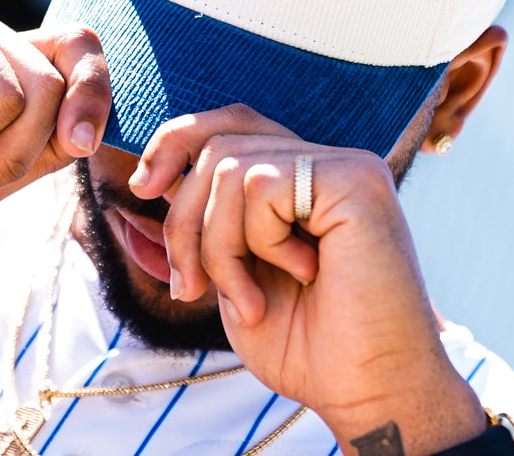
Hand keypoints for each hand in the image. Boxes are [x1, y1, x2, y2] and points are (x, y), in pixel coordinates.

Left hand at [129, 106, 484, 454]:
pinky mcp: (355, 179)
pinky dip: (258, 241)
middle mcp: (328, 162)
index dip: (177, 142)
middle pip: (219, 144)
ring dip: (217, 245)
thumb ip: (208, 221)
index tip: (143, 188)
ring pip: (232, 166)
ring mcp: (345, 166)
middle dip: (184, 220)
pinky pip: (262, 184)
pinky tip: (300, 273)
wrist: (369, 389)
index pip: (230, 124)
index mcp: (303, 178)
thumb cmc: (309, 346)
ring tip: (250, 297)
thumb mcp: (236, 274)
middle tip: (191, 288)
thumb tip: (153, 179)